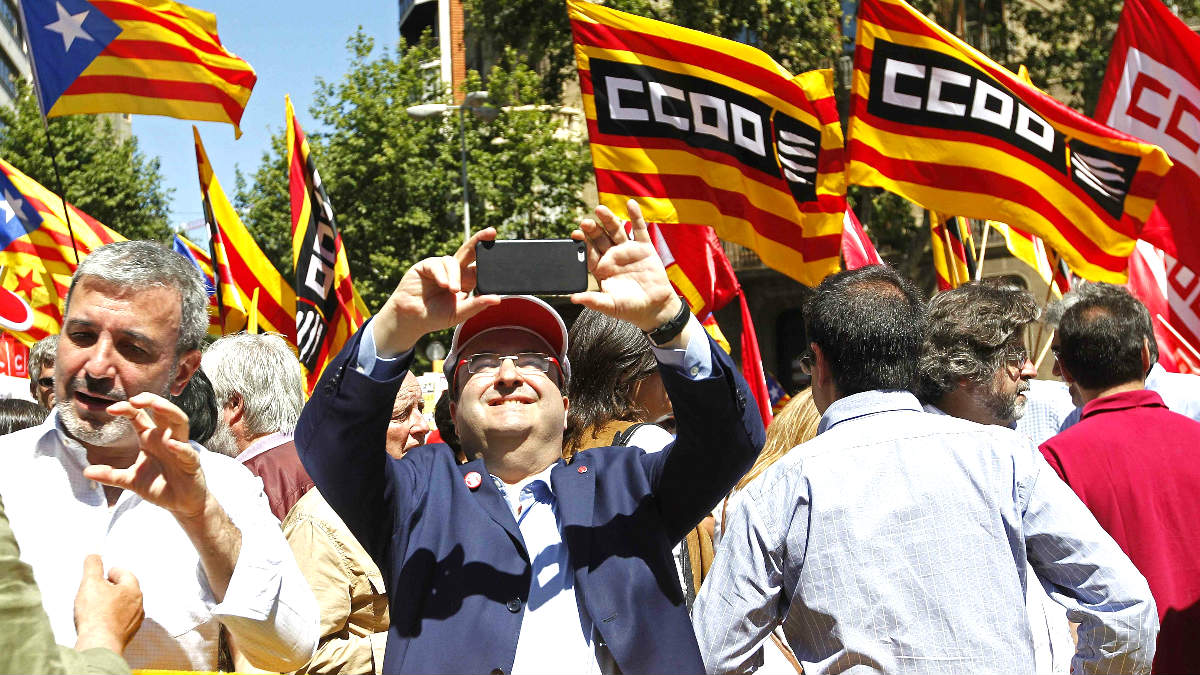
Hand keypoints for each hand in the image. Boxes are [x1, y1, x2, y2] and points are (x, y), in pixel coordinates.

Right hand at [74, 554, 143, 654]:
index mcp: (133, 590)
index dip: (113, 572)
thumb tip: (94, 556)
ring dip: (115, 604)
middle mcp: (138, 605)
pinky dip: (113, 619)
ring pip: (126, 607)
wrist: (99, 643)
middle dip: (114, 588)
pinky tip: (101, 621)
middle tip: (101, 588)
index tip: (106, 573)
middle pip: (127, 590)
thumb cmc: (96, 614)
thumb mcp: (90, 583)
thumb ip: (93, 566)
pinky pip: (121, 622)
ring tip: (100, 605)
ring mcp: (134, 621)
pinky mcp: (127, 635)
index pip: (125, 574)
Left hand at [82, 393, 208, 520]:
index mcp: (150, 438)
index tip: (110, 409)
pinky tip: (172, 444)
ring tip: (157, 405)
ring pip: (180, 422)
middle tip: (135, 399)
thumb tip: (86, 471)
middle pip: (163, 411)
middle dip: (151, 400)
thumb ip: (110, 475)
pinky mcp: (191, 463)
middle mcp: (165, 438)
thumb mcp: (130, 480)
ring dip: (170, 411)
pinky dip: (181, 447)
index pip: (139, 416)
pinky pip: (188, 452)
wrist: (180, 504)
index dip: (127, 409)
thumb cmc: (158, 486)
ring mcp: (180, 449)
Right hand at [372, 228, 503, 355]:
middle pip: (470, 251)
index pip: (480, 267)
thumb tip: (497, 299)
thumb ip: (477, 304)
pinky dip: (442, 274)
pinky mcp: (425, 266)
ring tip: (452, 290)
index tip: (502, 251)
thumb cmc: (435, 316)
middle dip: (480, 240)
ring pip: (453, 261)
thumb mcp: (459, 313)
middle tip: (491, 232)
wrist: (412, 319)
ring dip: (455, 275)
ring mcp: (440, 267)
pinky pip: (437, 264)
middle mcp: (454, 271)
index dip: (490, 260)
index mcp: (465, 281)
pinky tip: (442, 285)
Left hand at [571, 200, 682, 331]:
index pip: (590, 251)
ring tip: (600, 209)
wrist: (655, 308)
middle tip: (586, 222)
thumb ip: (593, 300)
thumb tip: (574, 299)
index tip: (575, 234)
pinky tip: (631, 204)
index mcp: (602, 268)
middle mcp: (613, 256)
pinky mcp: (644, 248)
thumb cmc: (630, 308)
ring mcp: (628, 250)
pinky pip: (639, 229)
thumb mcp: (610, 306)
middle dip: (593, 229)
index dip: (583, 242)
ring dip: (608, 219)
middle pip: (600, 238)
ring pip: (616, 230)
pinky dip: (635, 216)